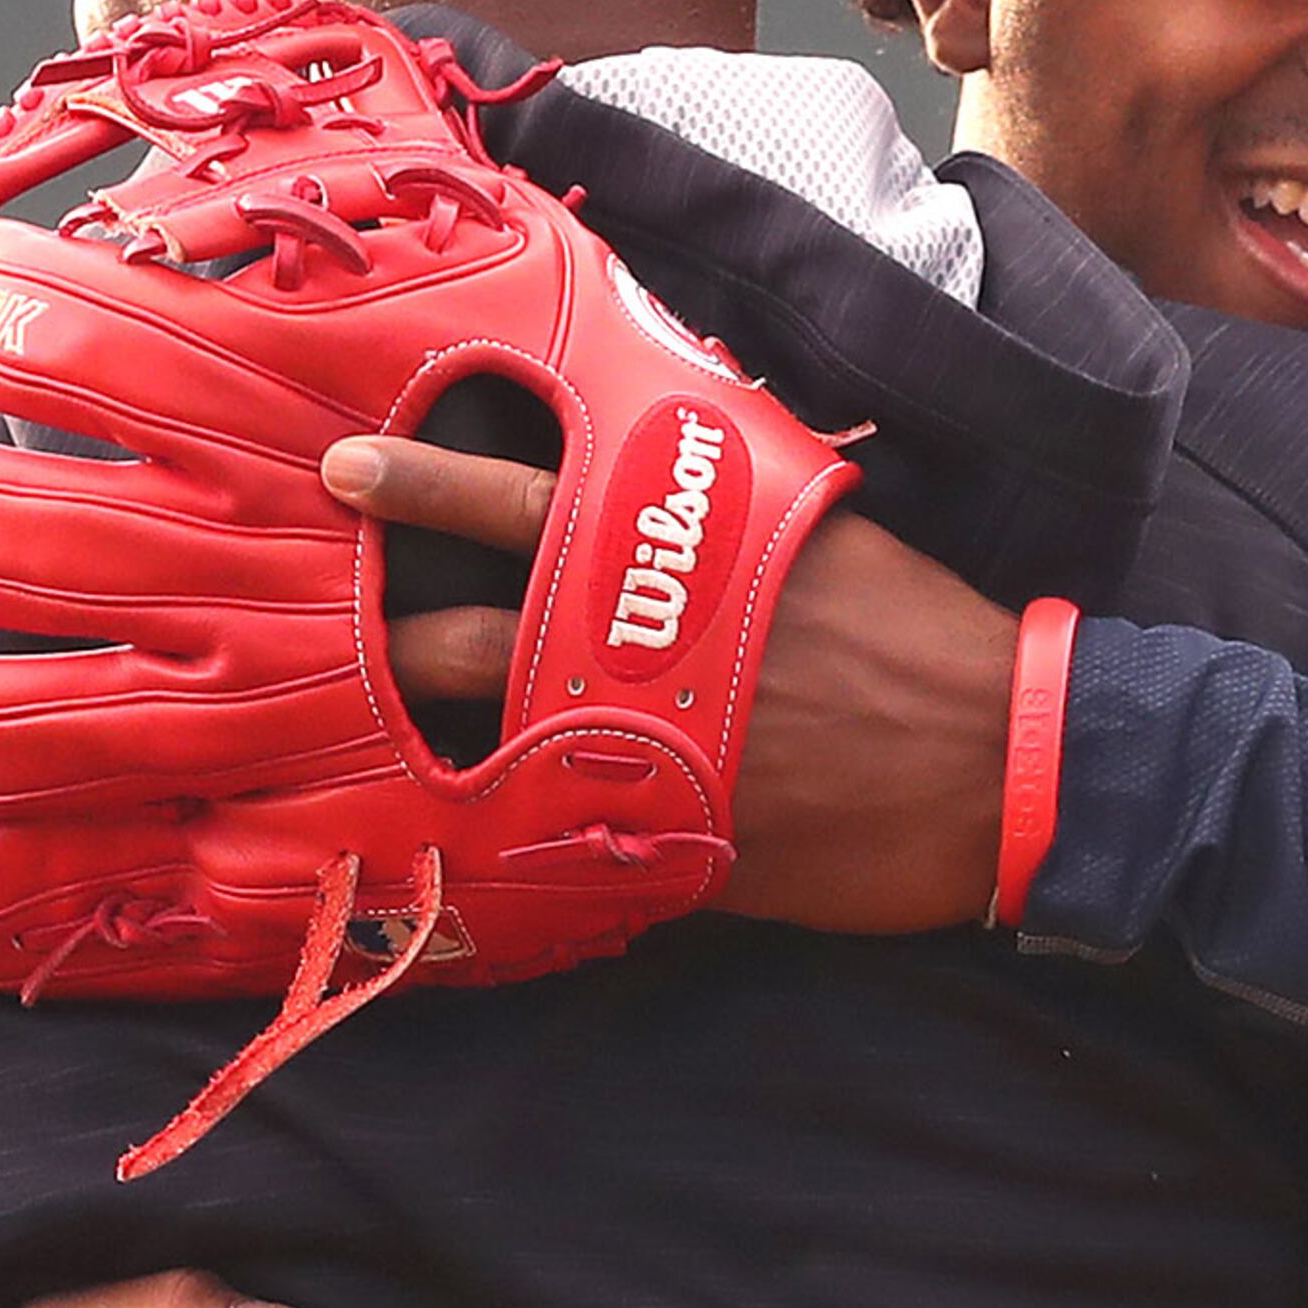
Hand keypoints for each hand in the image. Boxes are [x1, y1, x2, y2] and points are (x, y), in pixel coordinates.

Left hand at [322, 436, 1015, 931]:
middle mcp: (644, 646)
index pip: (521, 499)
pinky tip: (442, 837)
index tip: (348, 466)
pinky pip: (559, 834)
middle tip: (309, 604)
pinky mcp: (668, 840)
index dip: (426, 482)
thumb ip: (714, 498)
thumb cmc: (914, 621)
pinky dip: (502, 830)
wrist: (997, 752)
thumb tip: (639, 467)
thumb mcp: (811, 518)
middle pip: (474, 630)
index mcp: (682, 548)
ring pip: (494, 736)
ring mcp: (647, 752)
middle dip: (385, 621)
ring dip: (418, 728)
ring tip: (345, 723)